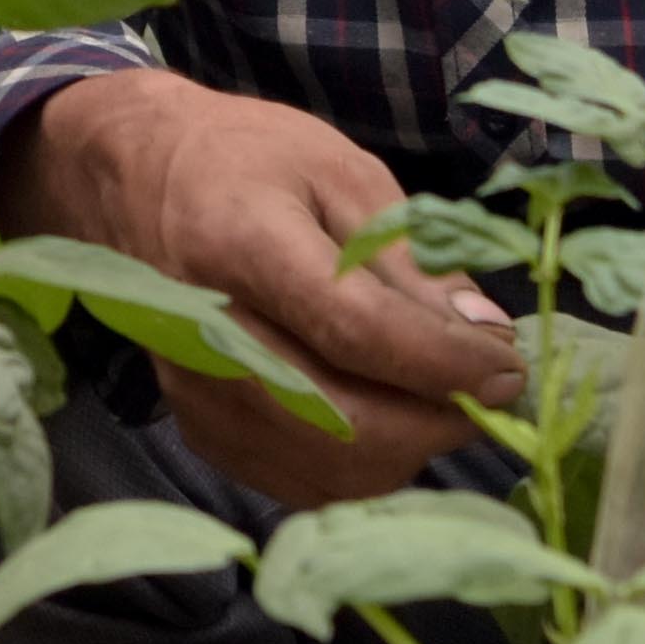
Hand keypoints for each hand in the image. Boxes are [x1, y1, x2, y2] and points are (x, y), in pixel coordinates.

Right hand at [0, 66, 523, 506]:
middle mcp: (206, 333)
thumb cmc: (247, 160)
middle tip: (491, 388)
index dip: (448, 363)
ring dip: (410, 449)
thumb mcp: (342, 171)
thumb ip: (412, 256)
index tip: (510, 365)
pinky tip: (385, 412)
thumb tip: (484, 336)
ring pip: (332, 471)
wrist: (134, 179)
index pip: (358, 332)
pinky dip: (363, 465)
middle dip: (442, 420)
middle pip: (346, 425)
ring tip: (440, 395)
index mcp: (241, 243)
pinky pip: (304, 483)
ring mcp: (197, 393)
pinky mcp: (200, 429)